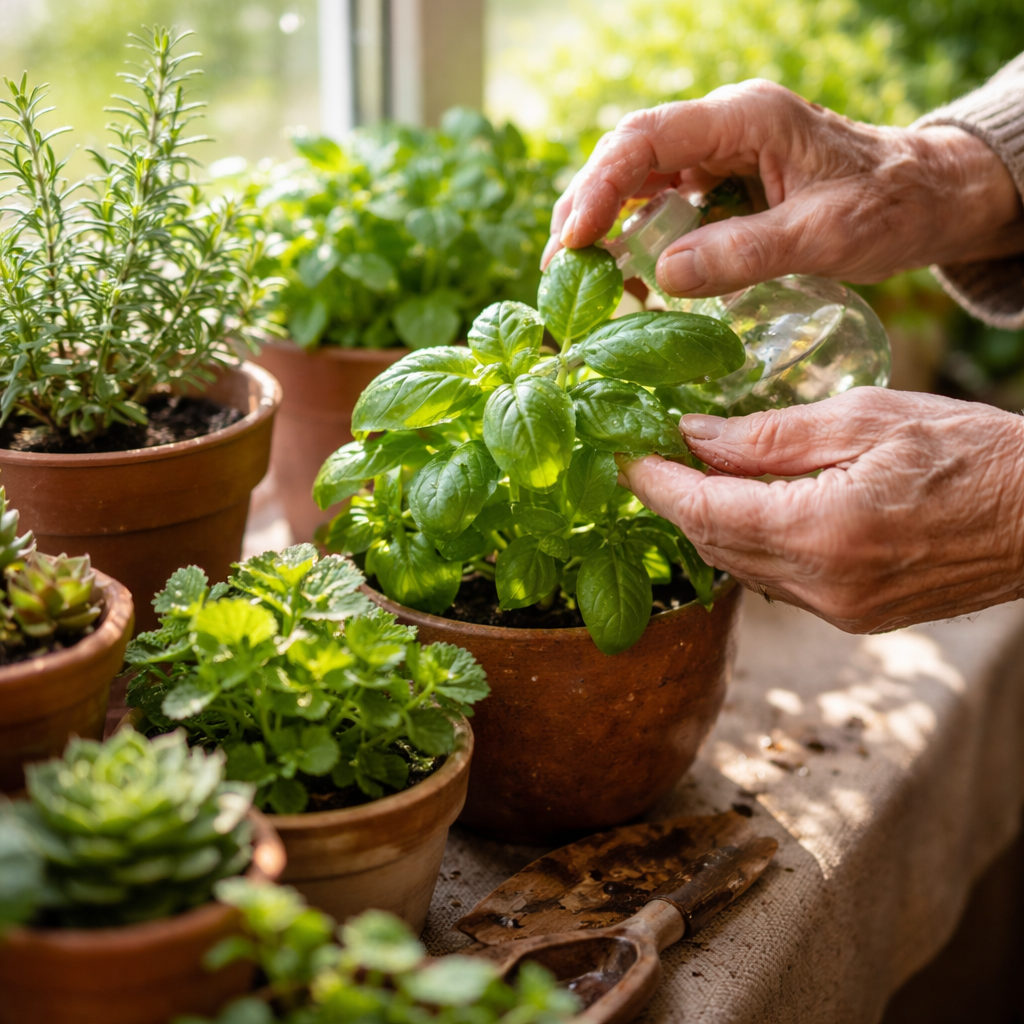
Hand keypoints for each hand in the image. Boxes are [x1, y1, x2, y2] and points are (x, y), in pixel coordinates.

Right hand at [543, 80, 1023, 294]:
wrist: (926, 198)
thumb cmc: (888, 205)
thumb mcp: (825, 234)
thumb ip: (746, 252)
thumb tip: (663, 276)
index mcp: (746, 118)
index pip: (646, 139)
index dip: (598, 187)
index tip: (572, 240)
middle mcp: (722, 129)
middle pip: (627, 158)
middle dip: (584, 212)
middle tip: (558, 271)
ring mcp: (718, 157)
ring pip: (637, 184)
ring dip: (603, 231)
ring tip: (580, 283)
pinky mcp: (721, 186)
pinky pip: (662, 209)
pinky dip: (636, 244)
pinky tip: (629, 283)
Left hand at [617, 388, 1023, 632]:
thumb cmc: (975, 452)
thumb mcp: (866, 419)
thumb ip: (769, 435)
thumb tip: (695, 436)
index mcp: (822, 530)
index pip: (703, 509)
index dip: (654, 482)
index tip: (623, 455)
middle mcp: (823, 585)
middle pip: (713, 542)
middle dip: (672, 501)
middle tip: (648, 458)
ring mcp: (840, 611)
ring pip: (740, 566)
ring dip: (706, 523)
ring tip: (688, 475)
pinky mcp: (855, 618)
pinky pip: (775, 581)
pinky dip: (748, 543)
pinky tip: (744, 508)